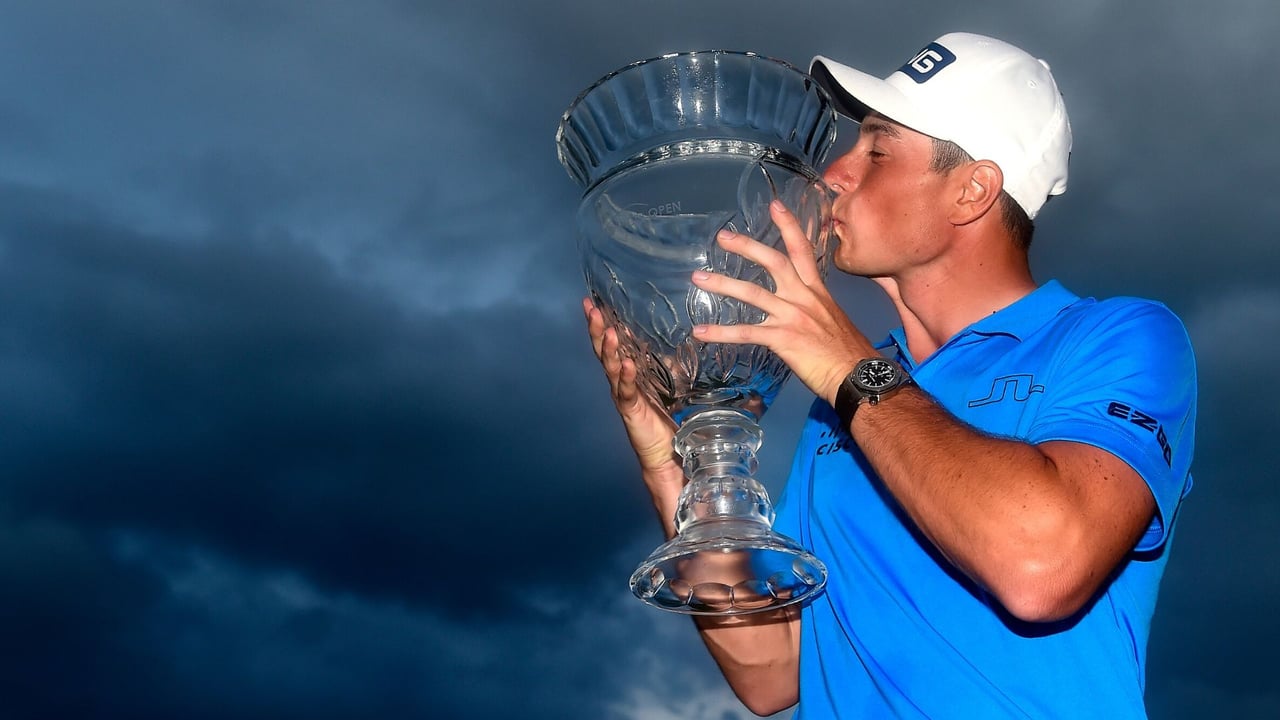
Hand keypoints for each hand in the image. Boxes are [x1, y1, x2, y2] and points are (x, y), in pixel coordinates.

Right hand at [583, 297, 681, 479]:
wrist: (665, 454)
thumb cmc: (665, 419)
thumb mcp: (669, 386)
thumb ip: (668, 367)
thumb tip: (679, 345)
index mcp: (627, 374)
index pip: (612, 344)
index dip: (602, 324)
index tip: (594, 303)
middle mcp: (620, 382)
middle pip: (604, 351)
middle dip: (598, 330)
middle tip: (592, 309)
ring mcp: (623, 396)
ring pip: (611, 368)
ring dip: (610, 349)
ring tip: (610, 332)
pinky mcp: (631, 411)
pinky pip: (627, 391)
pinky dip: (626, 377)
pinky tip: (626, 364)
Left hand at [690, 200, 877, 404]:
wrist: (858, 376)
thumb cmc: (848, 353)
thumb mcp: (833, 320)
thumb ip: (813, 310)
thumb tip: (801, 314)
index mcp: (817, 291)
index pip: (803, 250)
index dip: (789, 225)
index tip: (775, 205)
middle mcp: (804, 297)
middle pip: (773, 262)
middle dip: (746, 246)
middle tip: (722, 237)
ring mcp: (792, 316)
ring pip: (752, 293)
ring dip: (723, 284)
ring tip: (698, 279)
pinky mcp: (782, 338)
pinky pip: (745, 332)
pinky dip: (720, 333)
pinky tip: (700, 333)